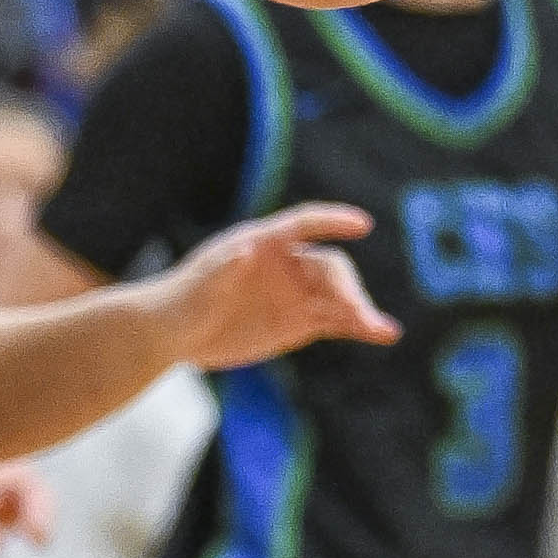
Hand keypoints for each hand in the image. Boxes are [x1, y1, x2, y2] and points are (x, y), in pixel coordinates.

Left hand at [161, 204, 397, 370]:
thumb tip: (246, 250)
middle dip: (346, 287)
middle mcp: (288, 264)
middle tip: (353, 311)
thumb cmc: (180, 303)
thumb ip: (221, 269)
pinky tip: (383, 334)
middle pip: (329, 267)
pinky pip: (338, 321)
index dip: (333, 222)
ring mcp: (297, 293)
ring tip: (380, 329)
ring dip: (362, 310)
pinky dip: (361, 326)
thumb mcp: (196, 287)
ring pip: (339, 295)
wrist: (174, 335)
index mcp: (263, 243)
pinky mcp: (301, 322)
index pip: (305, 225)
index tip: (362, 225)